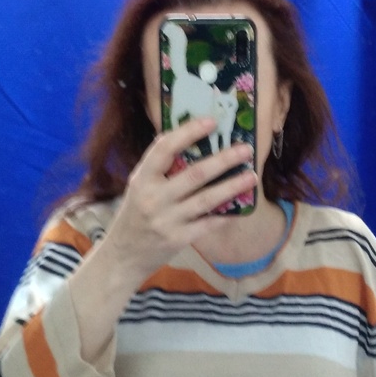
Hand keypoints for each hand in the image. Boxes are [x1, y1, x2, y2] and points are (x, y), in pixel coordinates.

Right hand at [105, 117, 256, 282]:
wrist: (124, 254)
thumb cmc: (136, 214)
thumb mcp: (138, 186)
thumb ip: (160, 168)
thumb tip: (194, 141)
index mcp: (142, 178)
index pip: (164, 148)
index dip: (189, 132)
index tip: (212, 121)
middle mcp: (153, 198)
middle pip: (194, 174)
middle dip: (224, 160)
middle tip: (246, 149)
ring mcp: (166, 220)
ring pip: (206, 199)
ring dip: (232, 186)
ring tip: (252, 176)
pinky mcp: (178, 239)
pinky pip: (208, 224)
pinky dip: (225, 214)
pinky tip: (241, 206)